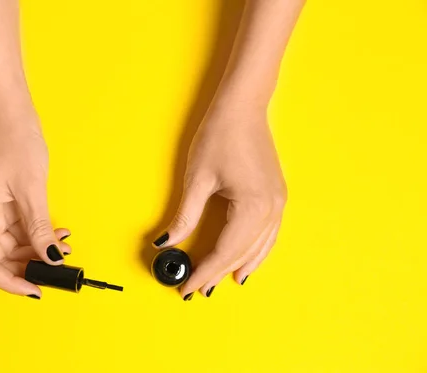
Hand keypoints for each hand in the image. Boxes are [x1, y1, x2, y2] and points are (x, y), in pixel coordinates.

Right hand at [0, 102, 69, 296]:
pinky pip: (15, 227)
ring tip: (64, 244)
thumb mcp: (30, 189)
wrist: (9, 108)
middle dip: (28, 264)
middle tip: (59, 265)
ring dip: (35, 248)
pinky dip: (35, 232)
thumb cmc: (13, 139)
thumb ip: (38, 227)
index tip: (35, 289)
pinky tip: (56, 231)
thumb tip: (49, 258)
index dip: (9, 282)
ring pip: (10, 243)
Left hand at [153, 104, 286, 298]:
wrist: (243, 107)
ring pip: (259, 248)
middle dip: (218, 273)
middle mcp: (271, 209)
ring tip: (220, 283)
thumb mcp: (197, 179)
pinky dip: (255, 252)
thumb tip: (166, 243)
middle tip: (196, 290)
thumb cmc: (219, 136)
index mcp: (252, 207)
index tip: (186, 287)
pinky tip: (246, 261)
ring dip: (239, 266)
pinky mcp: (277, 196)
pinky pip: (268, 235)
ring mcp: (278, 203)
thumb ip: (185, 217)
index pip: (224, 251)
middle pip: (242, 253)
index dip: (203, 272)